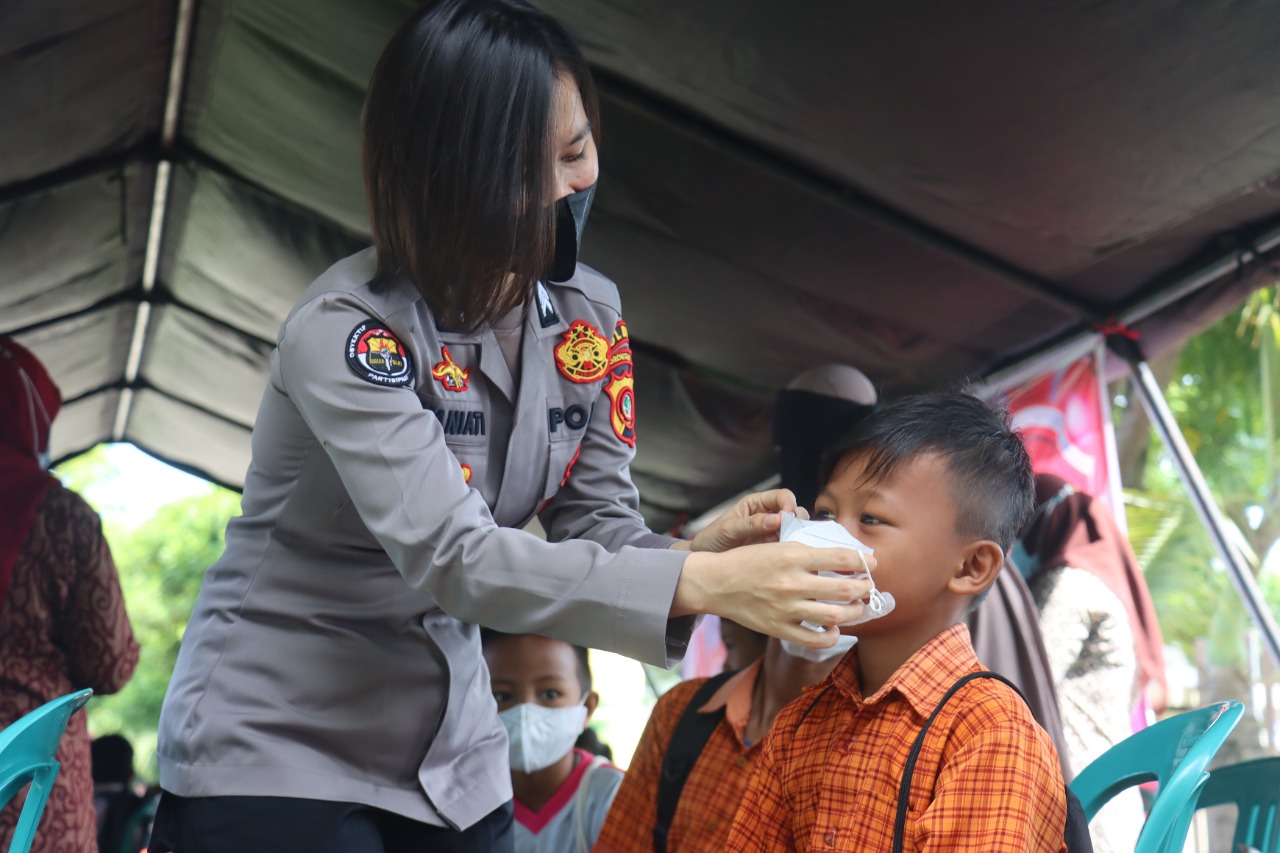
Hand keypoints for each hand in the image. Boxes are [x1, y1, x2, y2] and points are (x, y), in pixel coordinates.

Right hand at [672, 542, 877, 646]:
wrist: (716, 582)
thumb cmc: (748, 560)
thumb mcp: (778, 546)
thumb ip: (808, 553)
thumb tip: (843, 559)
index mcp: (794, 556)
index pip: (842, 558)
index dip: (864, 561)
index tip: (871, 562)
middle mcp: (793, 582)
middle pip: (845, 589)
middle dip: (865, 588)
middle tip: (868, 586)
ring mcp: (786, 608)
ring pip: (835, 615)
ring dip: (854, 612)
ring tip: (857, 607)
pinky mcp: (779, 628)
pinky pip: (815, 639)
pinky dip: (831, 635)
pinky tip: (833, 628)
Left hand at [673, 489, 808, 552]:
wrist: (704, 561)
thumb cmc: (711, 540)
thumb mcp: (728, 530)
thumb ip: (750, 524)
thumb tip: (776, 520)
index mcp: (756, 504)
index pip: (782, 496)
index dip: (789, 504)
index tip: (789, 517)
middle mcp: (767, 516)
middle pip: (794, 512)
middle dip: (797, 522)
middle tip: (791, 535)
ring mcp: (772, 534)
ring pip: (794, 531)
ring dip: (796, 538)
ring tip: (788, 548)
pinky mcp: (773, 550)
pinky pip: (788, 548)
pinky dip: (791, 551)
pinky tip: (787, 558)